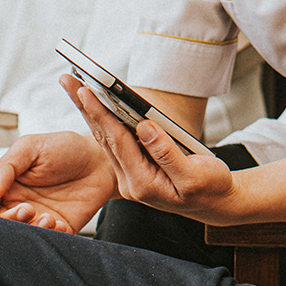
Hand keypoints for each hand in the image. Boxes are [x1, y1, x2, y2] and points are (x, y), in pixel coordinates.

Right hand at [0, 130, 114, 232]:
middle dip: (8, 223)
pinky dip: (51, 237)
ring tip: (48, 217)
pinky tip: (60, 223)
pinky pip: (49, 241)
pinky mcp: (61, 228)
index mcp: (6, 186)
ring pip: (22, 237)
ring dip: (31, 231)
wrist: (101, 159)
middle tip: (27, 209)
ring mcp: (39, 218)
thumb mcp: (32, 147)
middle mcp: (19, 204)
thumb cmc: (65, 148)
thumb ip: (7, 165)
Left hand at [61, 74, 237, 222]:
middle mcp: (130, 182)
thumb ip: (167, 153)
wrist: (216, 203)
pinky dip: (105, 121)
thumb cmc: (210, 188)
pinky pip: (116, 142)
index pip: (118, 142)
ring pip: (106, 140)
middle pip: (104, 139)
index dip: (102, 114)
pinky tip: (97, 106)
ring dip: (91, 113)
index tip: (87, 92)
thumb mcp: (195, 173)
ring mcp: (130, 177)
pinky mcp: (134, 170)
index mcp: (143, 184)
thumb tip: (145, 127)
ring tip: (77, 87)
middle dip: (87, 109)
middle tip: (69, 81)